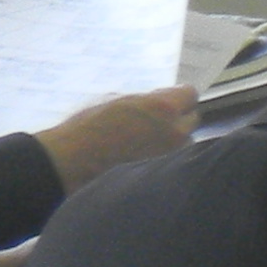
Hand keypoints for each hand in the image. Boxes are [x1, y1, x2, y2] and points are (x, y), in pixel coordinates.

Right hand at [36, 87, 194, 192]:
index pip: (190, 95)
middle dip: (178, 116)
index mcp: (164, 107)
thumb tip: (161, 100)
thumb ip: (147, 100)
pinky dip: (165, 153)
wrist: (75, 159)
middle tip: (159, 117)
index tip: (170, 98)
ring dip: (174, 137)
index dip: (179, 96)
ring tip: (150, 137)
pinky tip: (146, 152)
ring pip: (185, 140)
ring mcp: (172, 153)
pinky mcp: (164, 170)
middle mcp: (175, 130)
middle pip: (192, 118)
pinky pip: (174, 157)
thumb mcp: (119, 101)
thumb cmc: (90, 126)